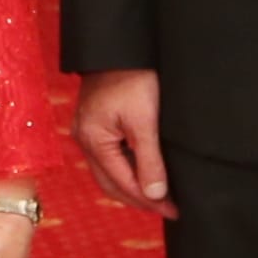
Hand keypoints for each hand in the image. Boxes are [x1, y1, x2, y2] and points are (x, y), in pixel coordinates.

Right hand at [72, 71, 169, 212]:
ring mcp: (86, 132)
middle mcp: (84, 140)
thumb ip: (150, 160)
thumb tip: (155, 194)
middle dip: (139, 199)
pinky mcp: (92, 124)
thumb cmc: (132, 78)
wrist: (118, 48)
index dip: (150, 201)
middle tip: (168, 208)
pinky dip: (125, 170)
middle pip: (111, 184)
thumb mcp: (145, 121)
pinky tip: (143, 171)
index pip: (123, 183)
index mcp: (94, 141)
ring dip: (132, 186)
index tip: (174, 210)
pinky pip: (107, 158)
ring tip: (158, 195)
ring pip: (108, 173)